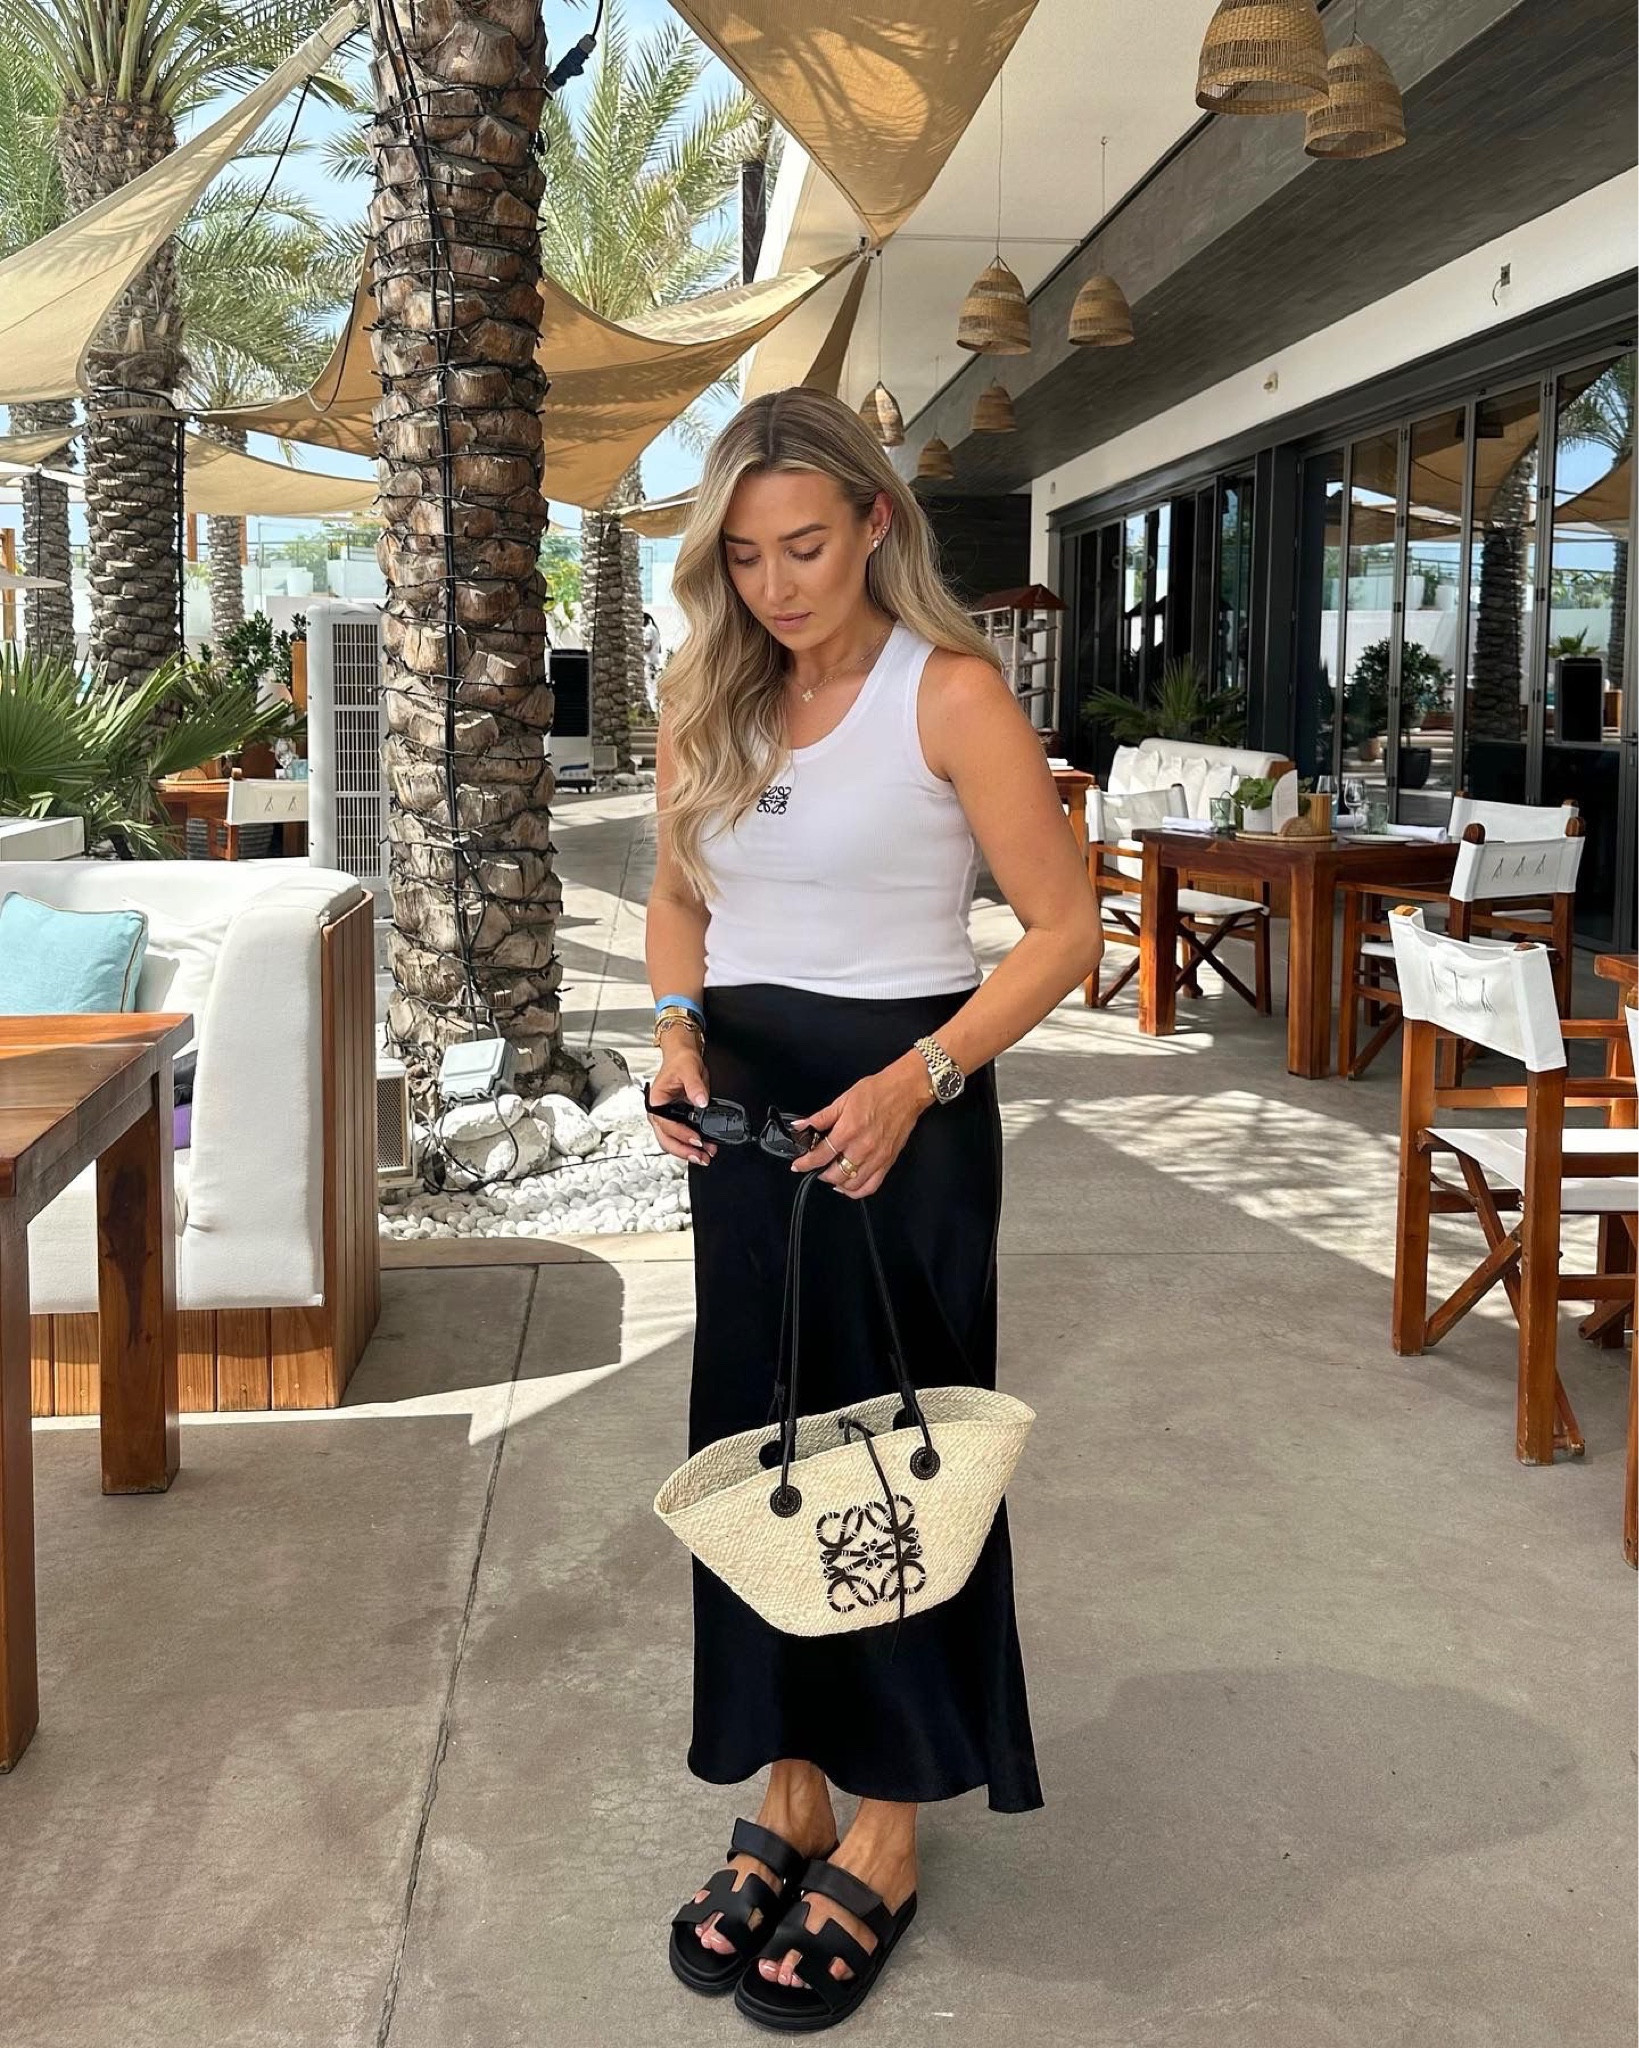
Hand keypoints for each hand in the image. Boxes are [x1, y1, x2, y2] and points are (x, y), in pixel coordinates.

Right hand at [646, 1044, 715, 1164]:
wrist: (683, 1057)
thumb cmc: (680, 1061)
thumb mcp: (689, 1070)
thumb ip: (695, 1086)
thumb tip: (701, 1101)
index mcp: (656, 1102)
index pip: (666, 1124)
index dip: (682, 1134)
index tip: (696, 1139)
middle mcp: (659, 1113)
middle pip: (667, 1140)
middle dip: (684, 1151)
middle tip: (701, 1156)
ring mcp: (668, 1118)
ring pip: (673, 1142)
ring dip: (688, 1151)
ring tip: (705, 1156)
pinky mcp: (678, 1120)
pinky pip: (682, 1137)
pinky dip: (692, 1144)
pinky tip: (704, 1148)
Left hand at [790, 1055, 930, 1198]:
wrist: (906, 1091)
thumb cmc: (877, 1091)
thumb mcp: (844, 1100)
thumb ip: (821, 1117)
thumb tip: (802, 1126)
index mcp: (848, 1130)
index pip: (821, 1155)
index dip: (805, 1163)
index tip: (798, 1166)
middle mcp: (862, 1148)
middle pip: (835, 1174)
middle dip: (821, 1173)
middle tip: (816, 1167)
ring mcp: (877, 1158)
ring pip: (852, 1185)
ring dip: (837, 1183)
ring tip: (831, 1174)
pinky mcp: (888, 1162)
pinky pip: (871, 1186)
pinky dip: (856, 1191)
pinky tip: (848, 1185)